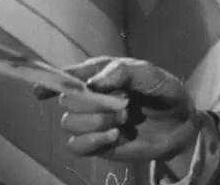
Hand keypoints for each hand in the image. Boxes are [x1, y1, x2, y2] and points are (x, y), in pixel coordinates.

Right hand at [35, 56, 200, 165]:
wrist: (180, 123)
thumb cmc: (162, 91)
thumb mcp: (148, 74)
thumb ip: (120, 72)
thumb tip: (91, 83)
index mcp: (99, 74)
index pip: (68, 76)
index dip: (51, 81)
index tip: (40, 91)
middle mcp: (91, 96)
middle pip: (68, 100)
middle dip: (91, 103)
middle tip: (122, 103)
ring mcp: (92, 121)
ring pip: (69, 123)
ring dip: (95, 121)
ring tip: (122, 119)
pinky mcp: (97, 144)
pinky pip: (76, 146)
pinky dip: (92, 141)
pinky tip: (114, 136)